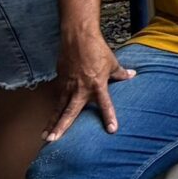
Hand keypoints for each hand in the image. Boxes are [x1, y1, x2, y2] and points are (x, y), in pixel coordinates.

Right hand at [46, 25, 133, 140]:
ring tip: (45, 137)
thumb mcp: (112, 62)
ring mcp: (67, 85)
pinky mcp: (59, 81)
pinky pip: (57, 98)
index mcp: (97, 84)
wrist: (78, 38)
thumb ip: (121, 73)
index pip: (105, 104)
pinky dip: (53, 109)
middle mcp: (80, 88)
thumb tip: (132, 75)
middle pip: (70, 111)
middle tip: (53, 140)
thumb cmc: (97, 49)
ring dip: (52, 122)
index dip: (109, 116)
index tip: (112, 130)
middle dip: (61, 126)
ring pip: (58, 108)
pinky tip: (49, 121)